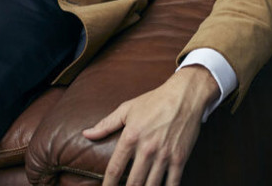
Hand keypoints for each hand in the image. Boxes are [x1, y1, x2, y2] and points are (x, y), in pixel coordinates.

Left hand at [83, 66, 219, 185]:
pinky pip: (172, 182)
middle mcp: (146, 149)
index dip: (107, 185)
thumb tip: (86, 134)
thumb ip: (106, 124)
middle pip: (133, 183)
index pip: (114, 169)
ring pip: (151, 185)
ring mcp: (164, 155)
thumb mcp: (127, 109)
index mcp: (130, 137)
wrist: (185, 95)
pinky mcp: (180, 158)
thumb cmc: (155, 101)